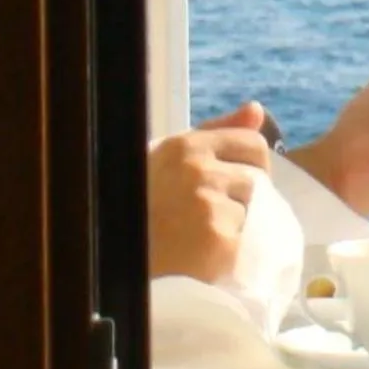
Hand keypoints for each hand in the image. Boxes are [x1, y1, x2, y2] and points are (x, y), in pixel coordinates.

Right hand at [147, 103, 271, 281]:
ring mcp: (207, 206)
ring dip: (237, 228)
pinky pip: (246, 244)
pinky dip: (233, 255)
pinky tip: (205, 258)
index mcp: (186, 146)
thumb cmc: (141, 207)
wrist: (111, 260)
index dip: (253, 165)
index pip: (254, 144)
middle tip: (213, 218)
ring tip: (203, 238)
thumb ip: (216, 132)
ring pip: (253, 214)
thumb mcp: (171, 159)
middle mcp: (197, 171)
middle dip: (243, 199)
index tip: (236, 185)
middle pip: (257, 180)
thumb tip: (256, 109)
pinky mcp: (216, 242)